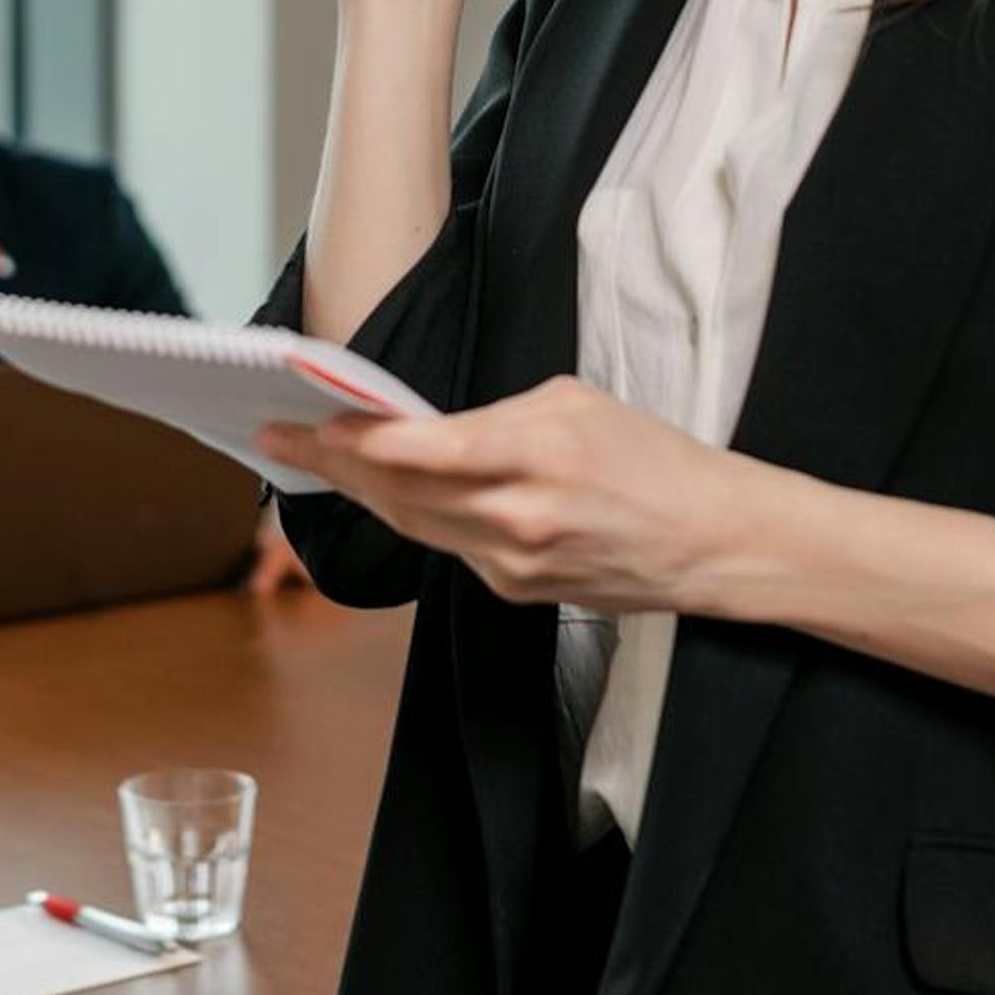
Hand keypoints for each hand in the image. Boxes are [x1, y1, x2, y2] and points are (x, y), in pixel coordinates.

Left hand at [253, 378, 747, 614]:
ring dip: (361, 494)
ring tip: (315, 463)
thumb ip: (497, 415)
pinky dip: (416, 517)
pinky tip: (387, 494)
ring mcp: (515, 564)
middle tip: (280, 440)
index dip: (357, 439)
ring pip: (414, 526)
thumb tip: (428, 426)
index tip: (309, 421)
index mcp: (538, 453)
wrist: (714, 541)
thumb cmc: (653, 459)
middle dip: (333, 466)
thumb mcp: (577, 403)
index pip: (423, 449)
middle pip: (400, 494)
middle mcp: (519, 517)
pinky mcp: (517, 591)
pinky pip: (451, 548)